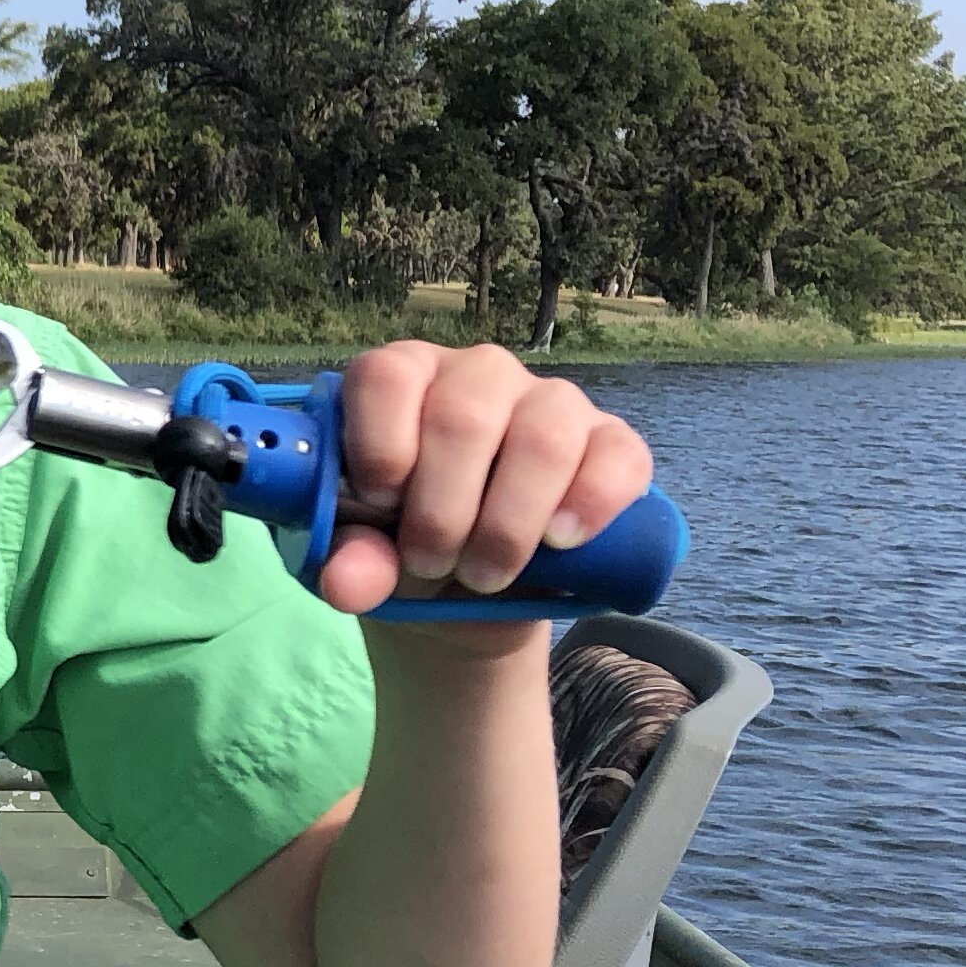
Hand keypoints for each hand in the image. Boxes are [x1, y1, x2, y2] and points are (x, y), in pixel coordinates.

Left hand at [316, 340, 653, 620]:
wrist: (466, 591)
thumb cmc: (400, 547)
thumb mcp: (361, 560)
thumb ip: (348, 563)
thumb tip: (347, 583)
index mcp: (403, 379)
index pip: (388, 376)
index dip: (380, 444)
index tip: (379, 504)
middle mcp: (478, 375)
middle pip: (464, 416)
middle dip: (443, 510)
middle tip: (430, 564)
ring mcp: (550, 403)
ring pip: (543, 438)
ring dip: (509, 522)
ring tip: (484, 574)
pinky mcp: (610, 443)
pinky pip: (617, 457)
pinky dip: (590, 503)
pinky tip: (561, 541)